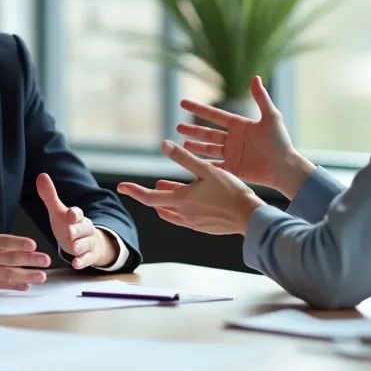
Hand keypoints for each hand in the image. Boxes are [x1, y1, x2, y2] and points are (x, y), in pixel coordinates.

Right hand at [0, 183, 50, 290]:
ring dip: (26, 275)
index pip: (2, 242)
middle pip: (9, 259)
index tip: (33, 244)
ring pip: (7, 274)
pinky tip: (25, 285)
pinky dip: (12, 285)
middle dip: (30, 260)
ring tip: (42, 276)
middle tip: (47, 261)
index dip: (18, 243)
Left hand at [36, 173, 117, 268]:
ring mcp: (88, 243)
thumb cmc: (71, 226)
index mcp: (77, 217)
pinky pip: (87, 259)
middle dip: (78, 230)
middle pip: (84, 228)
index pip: (77, 213)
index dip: (74, 213)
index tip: (70, 213)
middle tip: (71, 232)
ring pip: (87, 243)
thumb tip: (41, 175)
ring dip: (80, 246)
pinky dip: (82, 261)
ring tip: (74, 248)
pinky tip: (76, 264)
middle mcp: (85, 229)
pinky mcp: (89, 256)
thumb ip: (50, 196)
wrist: (90, 243)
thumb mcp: (59, 212)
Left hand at [117, 140, 265, 235]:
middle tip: (137, 188)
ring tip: (162, 187)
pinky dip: (177, 208)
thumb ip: (184, 158)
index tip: (121, 187)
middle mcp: (183, 214)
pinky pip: (182, 218)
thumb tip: (164, 144)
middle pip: (158, 205)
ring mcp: (193, 223)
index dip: (133, 191)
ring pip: (170, 212)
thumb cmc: (231, 192)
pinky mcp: (202, 227)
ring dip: (163, 200)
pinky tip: (184, 201)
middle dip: (147, 195)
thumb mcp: (206, 170)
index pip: (149, 197)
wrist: (249, 217)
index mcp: (181, 201)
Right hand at [178, 76, 313, 197]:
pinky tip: (191, 161)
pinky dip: (202, 163)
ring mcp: (232, 154)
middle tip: (177, 126)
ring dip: (194, 146)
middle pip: (208, 133)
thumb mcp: (271, 117)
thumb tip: (255, 77)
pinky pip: (214, 165)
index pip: (214, 115)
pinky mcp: (233, 168)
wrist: (285, 167)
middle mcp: (233, 139)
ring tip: (180, 143)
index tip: (183, 103)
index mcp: (239, 125)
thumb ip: (261, 98)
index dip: (199, 109)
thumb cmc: (280, 141)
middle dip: (192, 129)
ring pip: (208, 149)